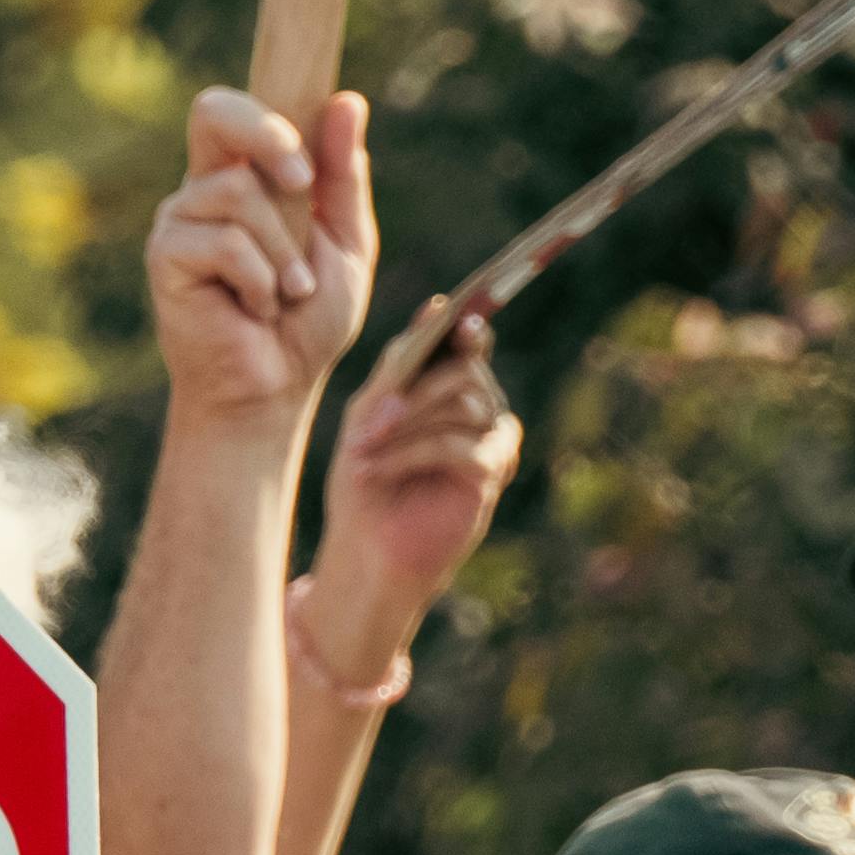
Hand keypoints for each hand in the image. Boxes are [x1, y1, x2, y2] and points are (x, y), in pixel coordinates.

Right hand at [146, 86, 377, 432]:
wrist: (277, 389)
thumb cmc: (308, 321)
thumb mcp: (345, 240)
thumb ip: (344, 175)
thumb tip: (347, 100)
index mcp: (244, 175)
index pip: (239, 108)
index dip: (270, 109)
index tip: (310, 157)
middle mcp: (205, 188)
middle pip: (214, 110)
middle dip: (268, 137)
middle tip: (302, 184)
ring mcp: (180, 219)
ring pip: (241, 193)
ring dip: (283, 252)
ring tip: (286, 293)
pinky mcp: (167, 256)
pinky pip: (227, 242)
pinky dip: (260, 281)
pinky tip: (255, 310)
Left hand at [312, 298, 520, 640]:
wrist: (365, 548)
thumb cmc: (364, 479)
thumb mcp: (370, 412)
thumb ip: (402, 363)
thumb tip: (438, 306)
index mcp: (451, 387)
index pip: (468, 344)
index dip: (465, 328)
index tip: (454, 321)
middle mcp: (479, 408)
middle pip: (465, 372)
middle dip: (413, 393)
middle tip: (369, 423)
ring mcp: (491, 441)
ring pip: (462, 404)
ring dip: (405, 425)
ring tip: (362, 451)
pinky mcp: (491, 473)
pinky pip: (455, 445)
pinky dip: (408, 455)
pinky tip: (373, 471)